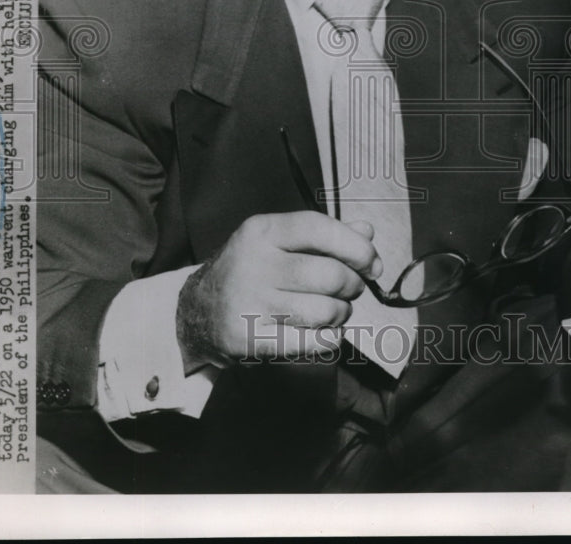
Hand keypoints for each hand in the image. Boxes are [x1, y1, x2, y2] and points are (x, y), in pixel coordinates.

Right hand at [176, 211, 380, 367]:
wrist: (198, 312)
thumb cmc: (250, 271)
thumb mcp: (277, 242)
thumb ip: (324, 235)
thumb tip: (367, 233)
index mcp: (261, 231)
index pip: (319, 228)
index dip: (356, 247)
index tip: (372, 263)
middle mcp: (254, 263)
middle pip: (330, 275)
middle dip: (353, 285)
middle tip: (349, 290)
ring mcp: (250, 303)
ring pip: (326, 311)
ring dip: (342, 314)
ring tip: (334, 311)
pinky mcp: (251, 339)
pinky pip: (313, 343)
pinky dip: (330, 339)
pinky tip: (324, 332)